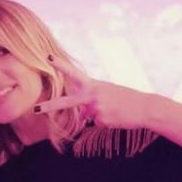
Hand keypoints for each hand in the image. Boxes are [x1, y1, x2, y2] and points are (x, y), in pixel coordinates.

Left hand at [34, 55, 151, 128]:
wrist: (146, 107)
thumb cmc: (126, 98)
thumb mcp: (106, 93)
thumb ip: (90, 100)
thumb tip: (82, 116)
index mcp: (93, 84)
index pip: (73, 73)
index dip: (60, 65)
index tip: (47, 57)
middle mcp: (92, 95)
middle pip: (66, 102)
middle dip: (49, 106)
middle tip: (35, 109)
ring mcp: (95, 108)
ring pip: (88, 116)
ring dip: (100, 115)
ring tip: (115, 110)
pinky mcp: (101, 120)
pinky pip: (97, 123)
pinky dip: (107, 122)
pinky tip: (117, 117)